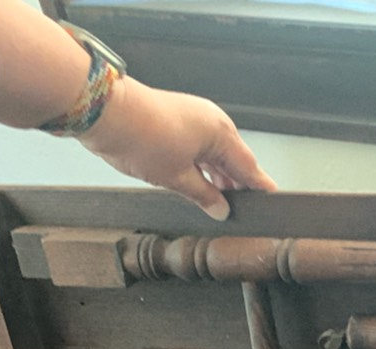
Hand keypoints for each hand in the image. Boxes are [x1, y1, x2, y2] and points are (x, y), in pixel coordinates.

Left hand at [77, 76, 275, 219]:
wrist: (103, 110)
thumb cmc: (140, 137)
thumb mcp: (177, 178)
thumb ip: (204, 196)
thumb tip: (220, 209)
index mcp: (222, 134)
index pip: (250, 168)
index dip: (260, 188)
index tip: (271, 201)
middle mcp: (213, 121)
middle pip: (235, 160)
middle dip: (237, 185)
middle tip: (238, 211)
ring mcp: (195, 116)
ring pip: (216, 153)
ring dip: (217, 175)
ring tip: (215, 201)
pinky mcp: (178, 116)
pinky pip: (201, 144)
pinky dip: (203, 163)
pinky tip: (197, 180)